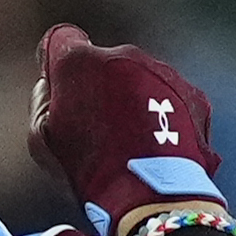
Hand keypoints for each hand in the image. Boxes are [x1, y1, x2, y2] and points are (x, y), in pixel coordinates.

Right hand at [29, 24, 223, 235]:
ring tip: (134, 144)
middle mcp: (124, 55)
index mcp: (80, 59)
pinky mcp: (193, 94)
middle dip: (102, 85)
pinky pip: (173, 98)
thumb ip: (43, 98)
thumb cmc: (88, 169)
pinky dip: (167, 116)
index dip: (60, 64)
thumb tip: (51, 80)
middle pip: (106, 62)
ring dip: (136, 101)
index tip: (64, 86)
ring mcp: (163, 72)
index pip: (62, 40)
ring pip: (142, 79)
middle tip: (102, 128)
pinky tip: (159, 147)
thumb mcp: (42, 138)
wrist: (151, 195)